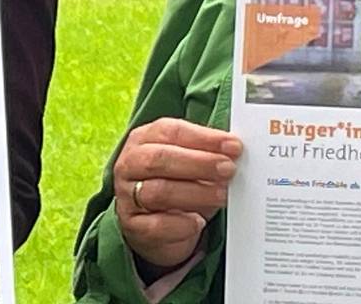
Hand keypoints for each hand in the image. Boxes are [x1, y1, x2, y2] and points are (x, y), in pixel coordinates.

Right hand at [111, 117, 241, 275]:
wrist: (154, 229)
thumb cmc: (175, 185)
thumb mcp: (188, 165)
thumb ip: (207, 155)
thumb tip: (234, 153)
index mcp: (143, 140)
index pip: (171, 131)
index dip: (204, 138)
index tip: (233, 146)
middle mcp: (130, 165)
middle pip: (160, 159)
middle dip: (199, 163)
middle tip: (228, 169)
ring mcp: (127, 196)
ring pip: (159, 192)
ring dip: (196, 193)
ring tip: (221, 195)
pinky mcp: (132, 226)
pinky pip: (156, 226)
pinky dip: (181, 224)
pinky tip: (198, 222)